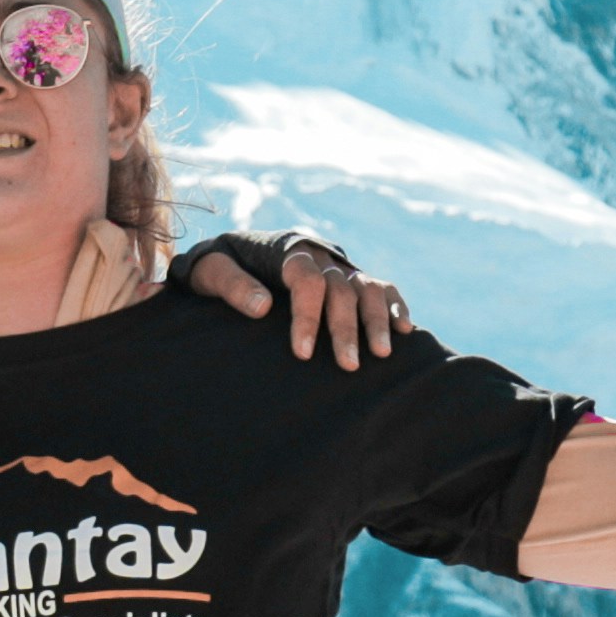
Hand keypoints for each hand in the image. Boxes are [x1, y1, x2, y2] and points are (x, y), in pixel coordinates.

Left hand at [181, 238, 410, 368]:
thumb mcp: (211, 271)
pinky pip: (380, 288)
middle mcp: (319, 255)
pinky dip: (394, 306)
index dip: (307, 315)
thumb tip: (263, 307)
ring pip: (367, 288)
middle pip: (340, 288)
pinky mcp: (351, 279)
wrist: (233, 252)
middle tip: (347, 366)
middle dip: (345, 328)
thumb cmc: (219, 267)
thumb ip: (232, 285)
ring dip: (377, 320)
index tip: (302, 352)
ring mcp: (339, 266)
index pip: (305, 279)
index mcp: (286, 250)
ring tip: (382, 354)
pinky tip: (404, 330)